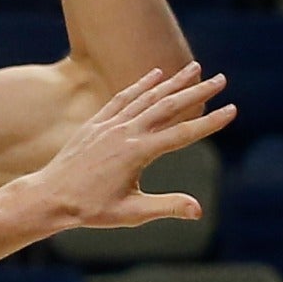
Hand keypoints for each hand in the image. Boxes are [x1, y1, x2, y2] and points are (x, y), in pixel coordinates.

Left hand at [37, 63, 235, 230]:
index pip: (183, 134)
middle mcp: (125, 132)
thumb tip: (199, 209)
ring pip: (147, 97)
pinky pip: (123, 98)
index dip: (210, 122)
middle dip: (197, 92)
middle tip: (221, 79)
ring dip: (173, 82)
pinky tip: (156, 74)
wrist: (50, 196)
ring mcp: (110, 124)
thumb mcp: (131, 213)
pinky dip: (141, 84)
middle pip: (168, 106)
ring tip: (195, 67)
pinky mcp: (97, 122)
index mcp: (137, 153)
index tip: (232, 109)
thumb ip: (166, 207)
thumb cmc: (90, 209)